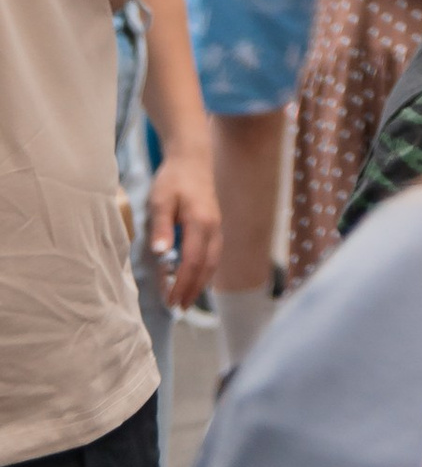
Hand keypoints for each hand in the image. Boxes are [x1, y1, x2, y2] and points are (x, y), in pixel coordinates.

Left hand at [146, 144, 219, 308]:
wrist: (191, 158)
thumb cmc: (173, 179)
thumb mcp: (161, 200)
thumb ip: (161, 226)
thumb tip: (160, 253)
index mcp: (200, 223)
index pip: (192, 262)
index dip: (182, 284)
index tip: (170, 301)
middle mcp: (213, 227)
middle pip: (207, 267)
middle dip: (193, 290)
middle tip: (179, 308)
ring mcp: (216, 226)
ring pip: (213, 262)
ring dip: (201, 283)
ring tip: (187, 300)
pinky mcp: (214, 225)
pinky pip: (213, 254)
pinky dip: (205, 271)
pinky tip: (195, 278)